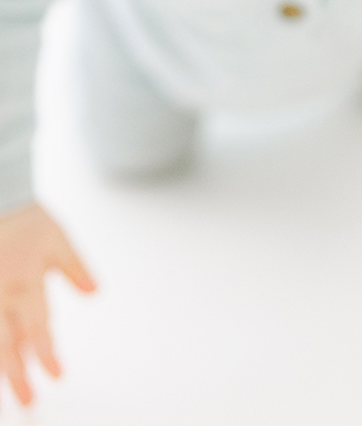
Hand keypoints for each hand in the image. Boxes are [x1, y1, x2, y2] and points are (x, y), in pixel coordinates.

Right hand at [0, 201, 95, 406]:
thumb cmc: (27, 218)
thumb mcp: (59, 239)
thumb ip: (76, 268)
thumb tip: (94, 293)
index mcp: (26, 282)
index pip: (38, 328)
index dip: (47, 355)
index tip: (56, 375)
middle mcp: (2, 294)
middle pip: (8, 344)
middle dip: (18, 376)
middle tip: (28, 401)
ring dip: (0, 366)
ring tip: (6, 393)